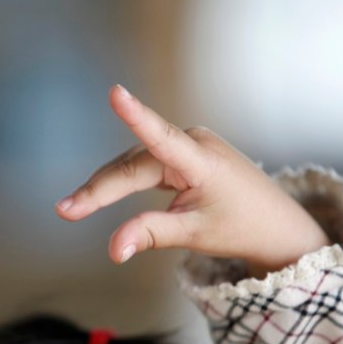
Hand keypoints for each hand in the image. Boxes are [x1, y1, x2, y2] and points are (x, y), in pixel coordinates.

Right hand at [56, 85, 328, 277]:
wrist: (277, 224)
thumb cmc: (242, 227)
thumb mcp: (195, 234)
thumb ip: (151, 235)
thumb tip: (112, 250)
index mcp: (203, 161)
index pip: (162, 137)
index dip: (136, 116)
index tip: (115, 93)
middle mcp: (194, 144)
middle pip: (134, 164)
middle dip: (99, 188)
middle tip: (65, 211)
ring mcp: (189, 146)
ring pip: (134, 163)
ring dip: (105, 185)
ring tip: (74, 207)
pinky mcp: (185, 154)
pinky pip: (145, 164)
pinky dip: (122, 180)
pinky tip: (99, 193)